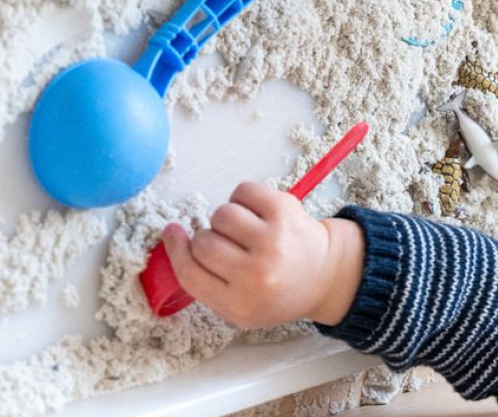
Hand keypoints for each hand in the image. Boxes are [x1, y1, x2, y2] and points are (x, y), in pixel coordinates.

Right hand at [160, 182, 365, 328]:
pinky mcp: (285, 211)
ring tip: (244, 230)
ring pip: (221, 214)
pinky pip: (242, 190)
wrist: (325, 275)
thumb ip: (205, 282)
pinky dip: (243, 198)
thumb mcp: (239, 306)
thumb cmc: (277, 291)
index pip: (190, 273)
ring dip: (226, 219)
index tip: (172, 233)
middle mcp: (256, 274)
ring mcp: (273, 240)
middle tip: (229, 245)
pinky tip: (256, 213)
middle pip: (204, 242)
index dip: (175, 250)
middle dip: (208, 238)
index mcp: (240, 304)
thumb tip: (173, 236)